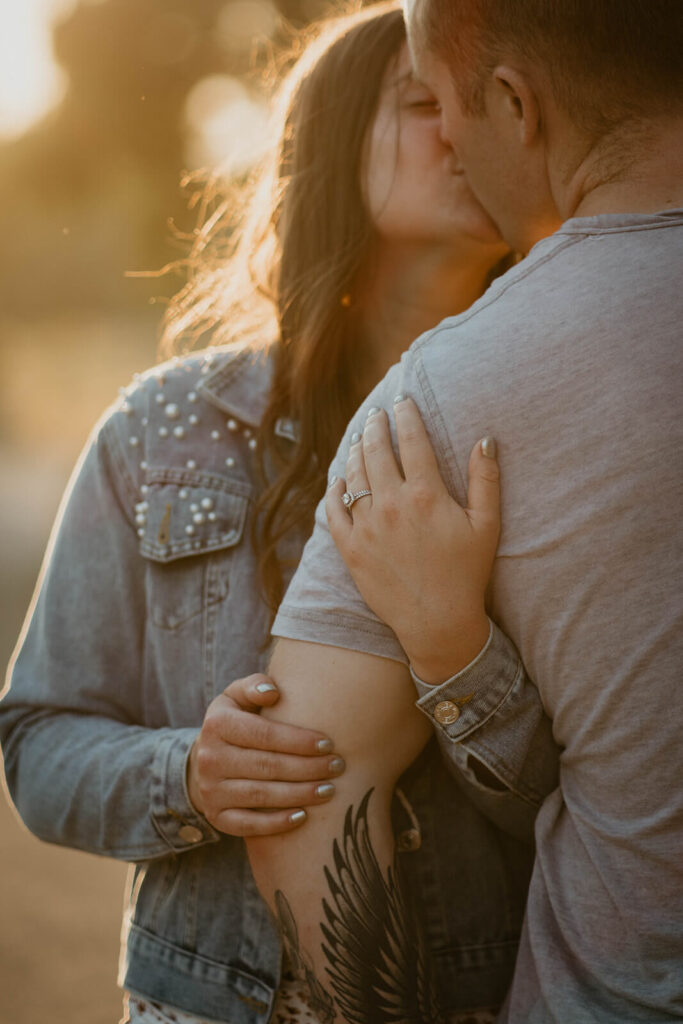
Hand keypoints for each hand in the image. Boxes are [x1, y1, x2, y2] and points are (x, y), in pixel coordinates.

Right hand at [187, 673, 344, 835]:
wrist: (206, 759)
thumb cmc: (238, 720)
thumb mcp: (238, 696)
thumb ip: (255, 685)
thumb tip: (273, 691)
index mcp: (217, 724)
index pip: (264, 734)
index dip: (299, 741)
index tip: (329, 744)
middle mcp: (209, 758)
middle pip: (266, 766)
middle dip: (307, 768)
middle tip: (338, 766)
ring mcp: (211, 790)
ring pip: (261, 796)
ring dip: (299, 794)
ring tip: (330, 790)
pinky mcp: (217, 816)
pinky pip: (248, 825)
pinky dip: (276, 823)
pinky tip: (303, 816)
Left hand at [326, 397, 499, 683]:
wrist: (437, 621)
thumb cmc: (467, 574)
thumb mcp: (486, 525)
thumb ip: (486, 479)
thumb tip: (486, 439)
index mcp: (426, 494)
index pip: (412, 440)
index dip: (406, 416)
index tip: (403, 401)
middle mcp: (392, 504)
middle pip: (377, 451)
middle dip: (377, 426)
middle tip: (377, 414)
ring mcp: (367, 526)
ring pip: (354, 475)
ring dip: (356, 451)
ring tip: (360, 438)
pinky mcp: (351, 549)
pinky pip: (334, 510)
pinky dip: (334, 490)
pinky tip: (339, 479)